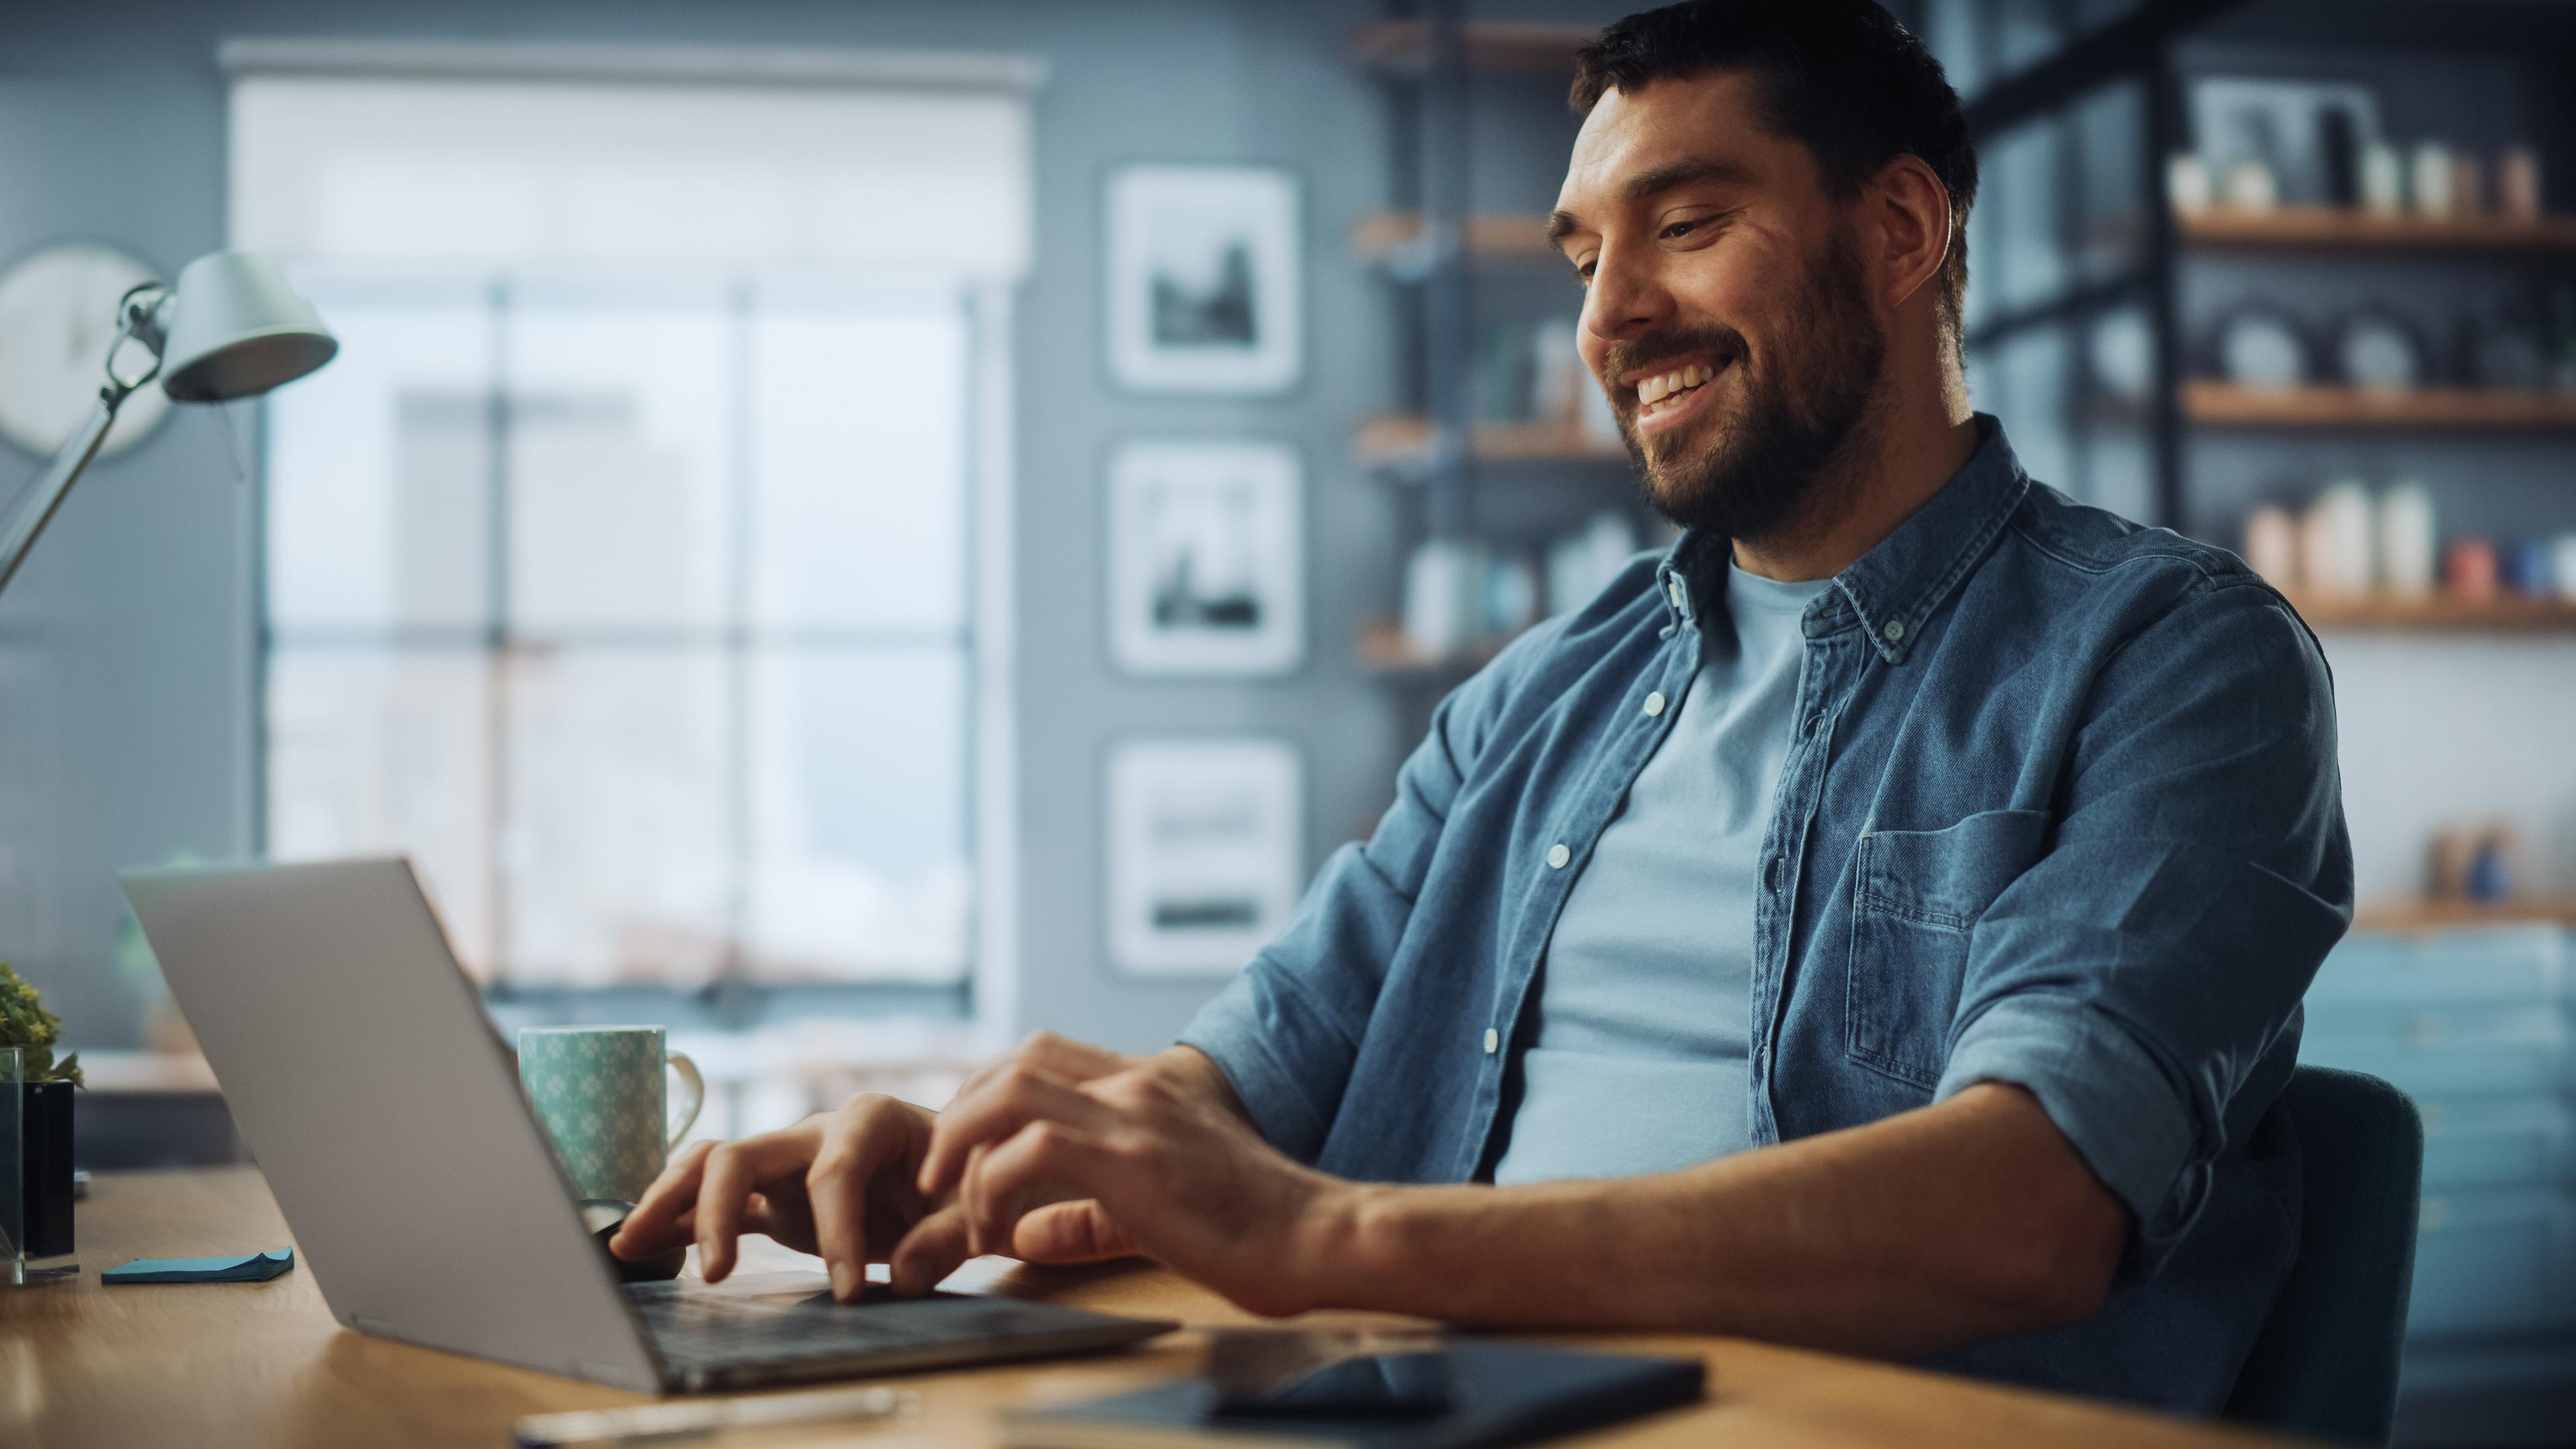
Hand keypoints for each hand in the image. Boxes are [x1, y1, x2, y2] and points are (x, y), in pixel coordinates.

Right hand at [609, 1093, 971, 1300]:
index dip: (837, 1229)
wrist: (962, 1180)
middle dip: (719, 1209)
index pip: (835, 1170)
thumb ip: (946, 1238)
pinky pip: (715, 1202)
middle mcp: (817, 1132)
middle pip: (744, 1154)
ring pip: (712, 1168)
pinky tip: (639, 1247)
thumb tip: (901, 1277)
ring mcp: (788, 1163)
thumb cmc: (969, 1185)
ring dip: (670, 1201)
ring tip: (630, 1245)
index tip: (851, 1292)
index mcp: (871, 1120)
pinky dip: (678, 1221)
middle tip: (715, 1275)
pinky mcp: (775, 1198)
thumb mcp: (975, 1209)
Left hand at [917, 1033, 1349, 1316]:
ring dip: (960, 1140)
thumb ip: (1093, 1213)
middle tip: (940, 1173)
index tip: (966, 1151)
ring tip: (946, 1195)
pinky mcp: (1134, 1160)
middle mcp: (1139, 1085)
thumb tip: (1029, 1234)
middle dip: (961, 1112)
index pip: (1046, 1054)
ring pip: (1011, 1089)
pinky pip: (1031, 1147)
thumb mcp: (1165, 1207)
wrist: (1318, 1236)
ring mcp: (1136, 1115)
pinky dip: (992, 1185)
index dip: (988, 1094)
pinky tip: (995, 1230)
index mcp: (1151, 1085)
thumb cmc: (1255, 1229)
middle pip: (1018, 1059)